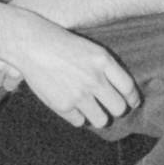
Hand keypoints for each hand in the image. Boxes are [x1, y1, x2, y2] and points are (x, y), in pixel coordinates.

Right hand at [0, 5, 139, 127]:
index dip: (133, 99)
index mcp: (103, 60)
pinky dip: (77, 116)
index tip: (132, 103)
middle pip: (119, 108)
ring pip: (101, 120)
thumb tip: (118, 90)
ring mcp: (79, 94)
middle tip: (109, 107)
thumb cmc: (59, 42)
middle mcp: (94, 79)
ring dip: (97, 116)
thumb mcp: (88, 48)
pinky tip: (72, 105)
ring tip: (91, 109)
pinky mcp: (63, 105)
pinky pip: (79, 121)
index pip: (128, 88)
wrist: (31, 44)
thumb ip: (104, 68)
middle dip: (116, 110)